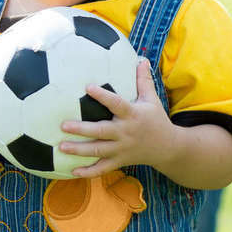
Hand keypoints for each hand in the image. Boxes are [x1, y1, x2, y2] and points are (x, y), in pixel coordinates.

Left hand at [60, 58, 176, 176]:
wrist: (169, 148)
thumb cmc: (156, 120)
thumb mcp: (152, 99)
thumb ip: (144, 80)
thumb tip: (141, 58)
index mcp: (132, 115)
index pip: (116, 104)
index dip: (103, 96)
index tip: (87, 87)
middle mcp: (125, 133)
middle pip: (101, 132)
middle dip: (82, 129)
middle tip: (63, 125)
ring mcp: (122, 149)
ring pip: (98, 151)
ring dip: (79, 150)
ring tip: (61, 147)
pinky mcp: (120, 161)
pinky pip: (102, 168)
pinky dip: (88, 172)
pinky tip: (72, 172)